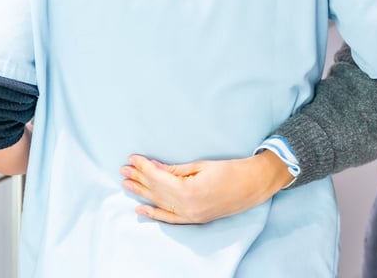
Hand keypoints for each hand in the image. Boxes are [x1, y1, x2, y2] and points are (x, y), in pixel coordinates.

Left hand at [120, 150, 291, 224]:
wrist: (252, 186)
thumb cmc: (230, 171)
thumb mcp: (201, 166)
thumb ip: (175, 171)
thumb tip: (154, 169)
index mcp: (188, 190)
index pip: (158, 177)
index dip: (144, 167)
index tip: (132, 158)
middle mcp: (186, 206)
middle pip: (156, 191)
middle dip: (139, 179)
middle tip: (123, 169)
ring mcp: (190, 215)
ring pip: (160, 203)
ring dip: (142, 193)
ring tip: (126, 183)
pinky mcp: (194, 219)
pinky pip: (169, 217)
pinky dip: (154, 213)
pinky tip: (140, 208)